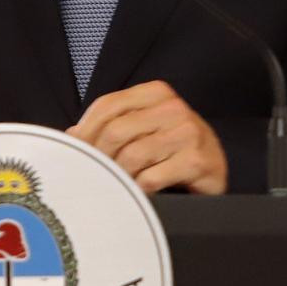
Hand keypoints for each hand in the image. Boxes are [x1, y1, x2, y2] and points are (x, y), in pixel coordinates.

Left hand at [67, 80, 226, 194]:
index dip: (86, 129)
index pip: (108, 105)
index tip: (74, 150)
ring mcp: (187, 132)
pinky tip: (138, 193)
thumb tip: (72, 135)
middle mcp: (173, 107)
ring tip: (115, 185)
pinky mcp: (197, 160)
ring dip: (118, 176)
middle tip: (90, 174)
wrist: (214, 166)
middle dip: (98, 157)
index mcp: (156, 92)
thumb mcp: (144, 126)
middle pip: (116, 131)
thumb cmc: (171, 146)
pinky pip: (152, 178)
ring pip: (132, 156)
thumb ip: (113, 124)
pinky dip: (138, 189)